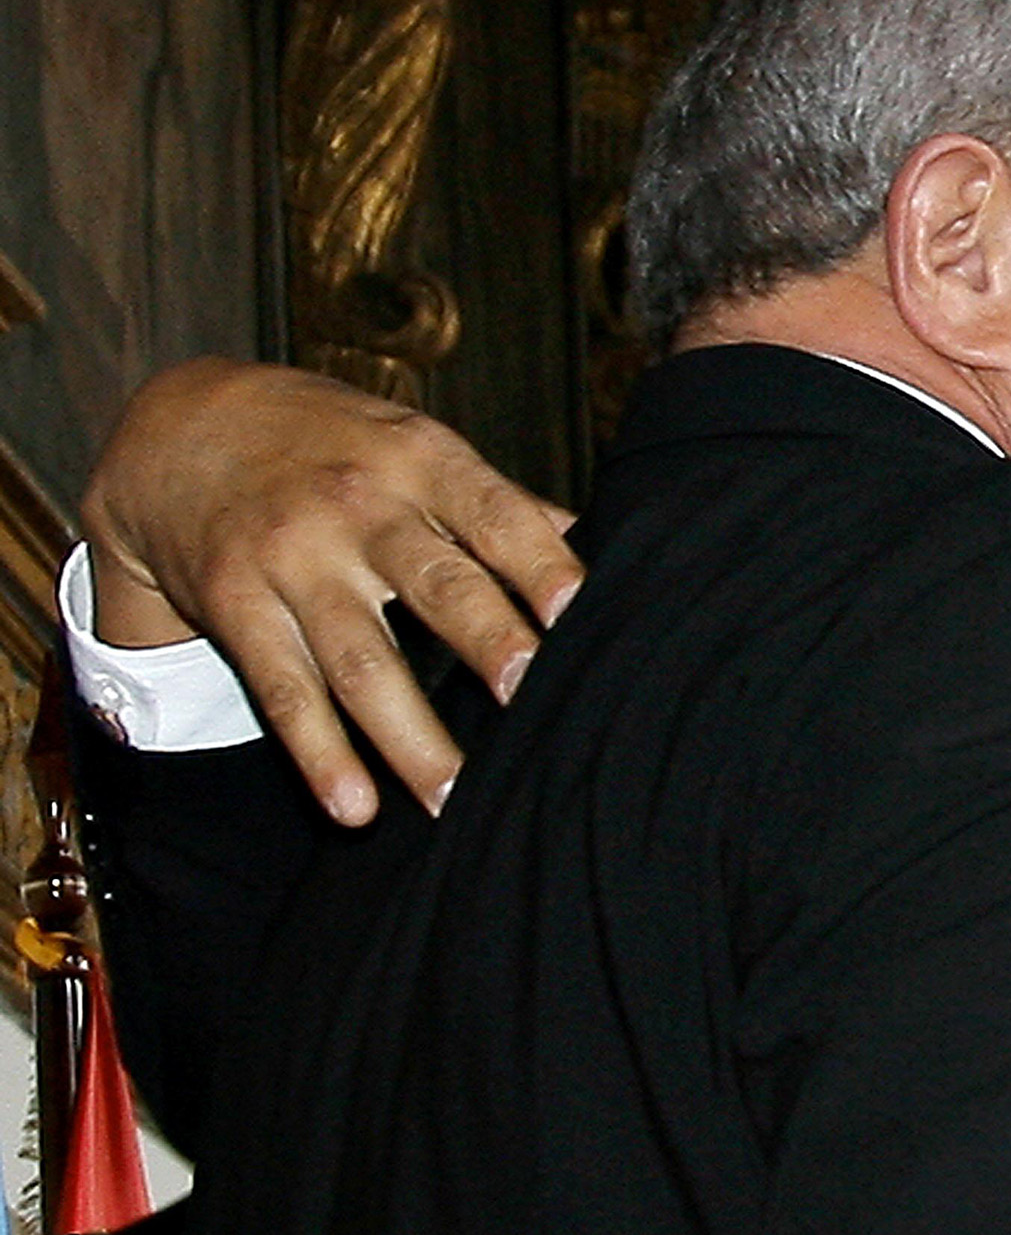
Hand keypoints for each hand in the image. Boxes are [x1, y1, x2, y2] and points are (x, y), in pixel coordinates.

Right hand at [81, 358, 583, 823]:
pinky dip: (319, 754)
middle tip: (533, 700)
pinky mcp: (237, 605)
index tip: (582, 613)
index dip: (540, 563)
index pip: (495, 515)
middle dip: (488, 644)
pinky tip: (354, 808)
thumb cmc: (338, 446)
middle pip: (435, 587)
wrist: (184, 426)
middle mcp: (360, 509)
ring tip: (456, 800)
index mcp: (423, 462)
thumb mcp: (417, 447)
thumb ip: (503, 505)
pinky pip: (283, 689)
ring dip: (410, 739)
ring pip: (361, 661)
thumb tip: (602, 549)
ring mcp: (293, 560)